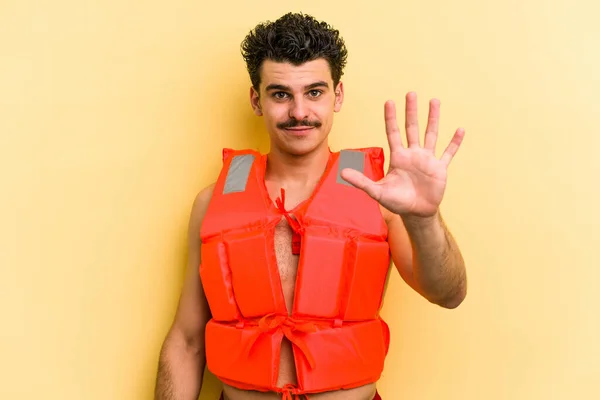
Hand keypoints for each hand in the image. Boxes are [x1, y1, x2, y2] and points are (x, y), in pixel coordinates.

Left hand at [341, 92, 464, 217]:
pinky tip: (460, 130)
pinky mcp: (440, 168)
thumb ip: (361, 181)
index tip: (389, 102)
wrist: (416, 213)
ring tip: (435, 101)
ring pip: (431, 134)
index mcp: (398, 157)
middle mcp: (413, 154)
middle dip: (411, 111)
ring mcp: (427, 160)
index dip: (391, 118)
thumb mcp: (377, 191)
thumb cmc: (396, 202)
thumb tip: (342, 173)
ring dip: (433, 118)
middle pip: (411, 128)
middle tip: (411, 93)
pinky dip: (454, 143)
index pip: (393, 133)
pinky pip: (448, 153)